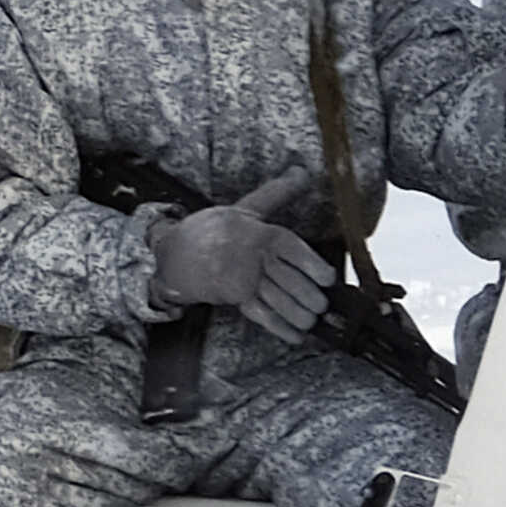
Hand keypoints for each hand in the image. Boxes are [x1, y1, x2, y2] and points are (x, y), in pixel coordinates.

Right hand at [150, 165, 330, 339]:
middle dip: (311, 298)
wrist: (176, 252)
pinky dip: (281, 328)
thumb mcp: (247, 208)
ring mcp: (242, 279)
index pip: (293, 251)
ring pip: (278, 301)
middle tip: (322, 305)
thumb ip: (278, 193)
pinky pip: (262, 315)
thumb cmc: (216, 229)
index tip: (328, 279)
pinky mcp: (235, 298)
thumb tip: (302, 171)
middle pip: (290, 281)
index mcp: (260, 233)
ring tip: (312, 320)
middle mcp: (252, 257)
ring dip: (299, 315)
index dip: (315, 267)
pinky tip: (296, 335)